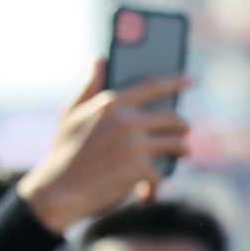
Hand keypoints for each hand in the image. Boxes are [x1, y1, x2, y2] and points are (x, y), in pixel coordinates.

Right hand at [16, 57, 190, 232]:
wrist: (58, 193)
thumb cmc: (64, 152)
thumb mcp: (71, 114)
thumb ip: (89, 85)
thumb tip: (99, 58)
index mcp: (111, 103)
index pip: (152, 86)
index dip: (176, 81)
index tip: (191, 80)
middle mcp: (126, 120)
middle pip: (173, 118)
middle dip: (182, 127)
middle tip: (184, 133)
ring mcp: (135, 144)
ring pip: (177, 145)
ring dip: (180, 152)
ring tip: (179, 156)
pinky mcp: (140, 169)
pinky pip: (161, 175)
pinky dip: (154, 186)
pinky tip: (145, 192)